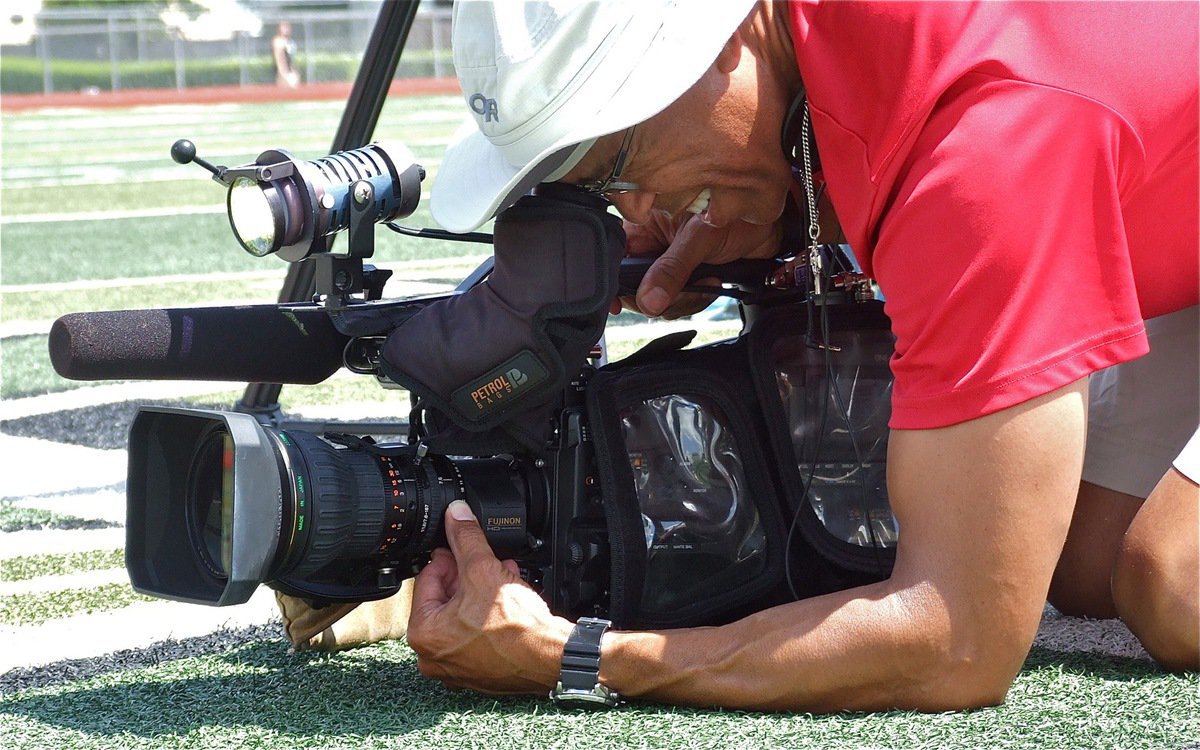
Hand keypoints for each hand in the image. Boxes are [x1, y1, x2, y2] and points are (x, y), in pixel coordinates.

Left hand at [407, 501, 573, 694]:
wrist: (551, 657)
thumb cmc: (516, 629)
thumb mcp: (485, 569)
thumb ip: (466, 538)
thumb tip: (456, 515)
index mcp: (424, 634)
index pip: (426, 581)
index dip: (447, 558)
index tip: (460, 550)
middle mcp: (434, 657)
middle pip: (443, 600)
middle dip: (465, 575)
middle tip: (482, 561)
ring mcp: (456, 668)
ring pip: (461, 617)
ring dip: (479, 592)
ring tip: (498, 575)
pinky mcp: (479, 672)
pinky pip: (475, 636)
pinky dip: (487, 616)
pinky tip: (505, 599)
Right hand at [614, 214, 780, 318]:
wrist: (771, 224)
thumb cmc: (736, 213)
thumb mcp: (698, 238)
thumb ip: (671, 269)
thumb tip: (648, 301)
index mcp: (644, 227)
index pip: (618, 262)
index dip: (618, 284)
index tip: (619, 304)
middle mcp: (653, 246)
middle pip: (637, 288)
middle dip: (662, 296)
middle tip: (685, 288)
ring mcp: (670, 264)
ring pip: (659, 300)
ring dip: (685, 298)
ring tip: (707, 279)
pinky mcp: (687, 277)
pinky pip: (680, 301)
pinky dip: (696, 298)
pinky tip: (712, 281)